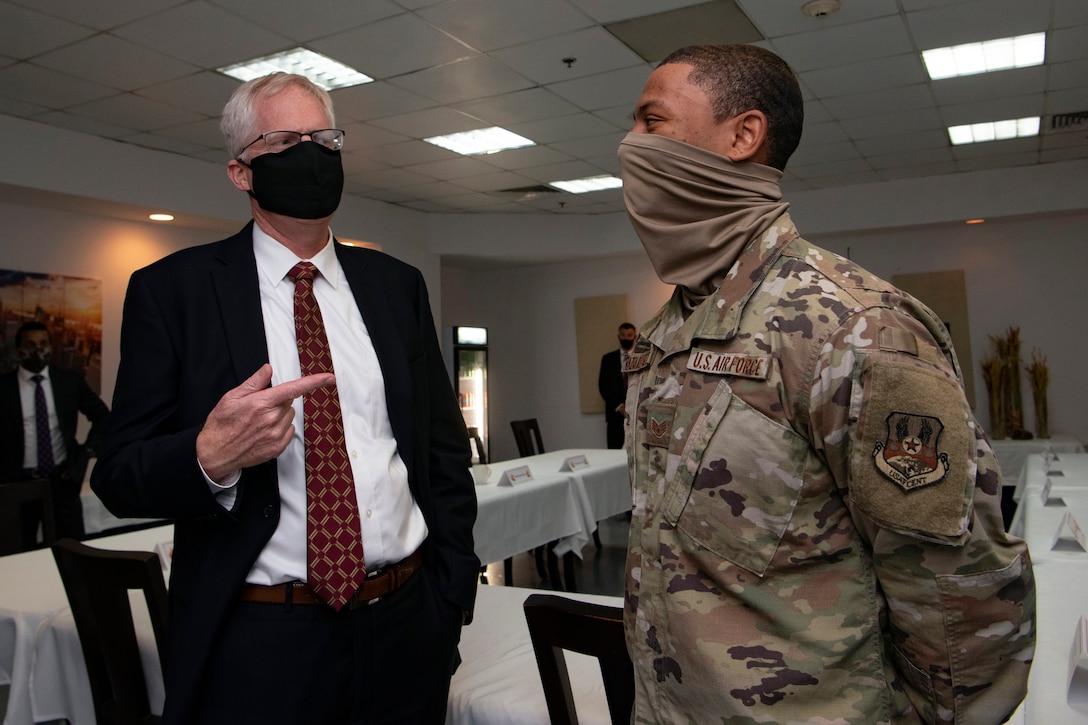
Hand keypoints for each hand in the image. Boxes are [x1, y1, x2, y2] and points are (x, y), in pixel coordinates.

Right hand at [196, 364, 333, 481]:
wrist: (215, 453)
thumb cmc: (221, 424)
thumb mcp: (232, 397)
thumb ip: (254, 383)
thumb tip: (268, 369)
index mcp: (261, 403)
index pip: (293, 388)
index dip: (314, 382)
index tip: (329, 378)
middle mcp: (271, 419)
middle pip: (289, 402)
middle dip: (278, 401)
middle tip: (259, 408)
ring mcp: (276, 435)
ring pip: (290, 416)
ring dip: (279, 415)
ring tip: (258, 422)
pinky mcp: (278, 447)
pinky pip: (289, 431)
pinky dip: (280, 429)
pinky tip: (263, 432)